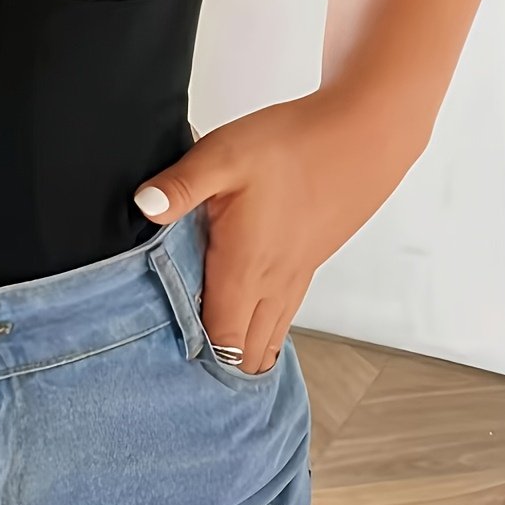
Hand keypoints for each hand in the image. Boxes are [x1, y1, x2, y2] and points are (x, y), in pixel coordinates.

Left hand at [132, 92, 424, 372]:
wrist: (363, 136)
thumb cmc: (293, 144)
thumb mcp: (223, 155)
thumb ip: (180, 186)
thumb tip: (142, 206)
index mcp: (245, 268)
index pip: (219, 341)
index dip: (191, 359)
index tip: (161, 363)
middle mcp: (272, 284)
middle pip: (244, 353)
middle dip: (214, 367)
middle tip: (177, 368)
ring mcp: (294, 278)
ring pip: (267, 339)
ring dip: (240, 352)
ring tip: (207, 358)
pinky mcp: (307, 264)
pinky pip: (282, 316)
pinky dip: (261, 331)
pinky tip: (244, 321)